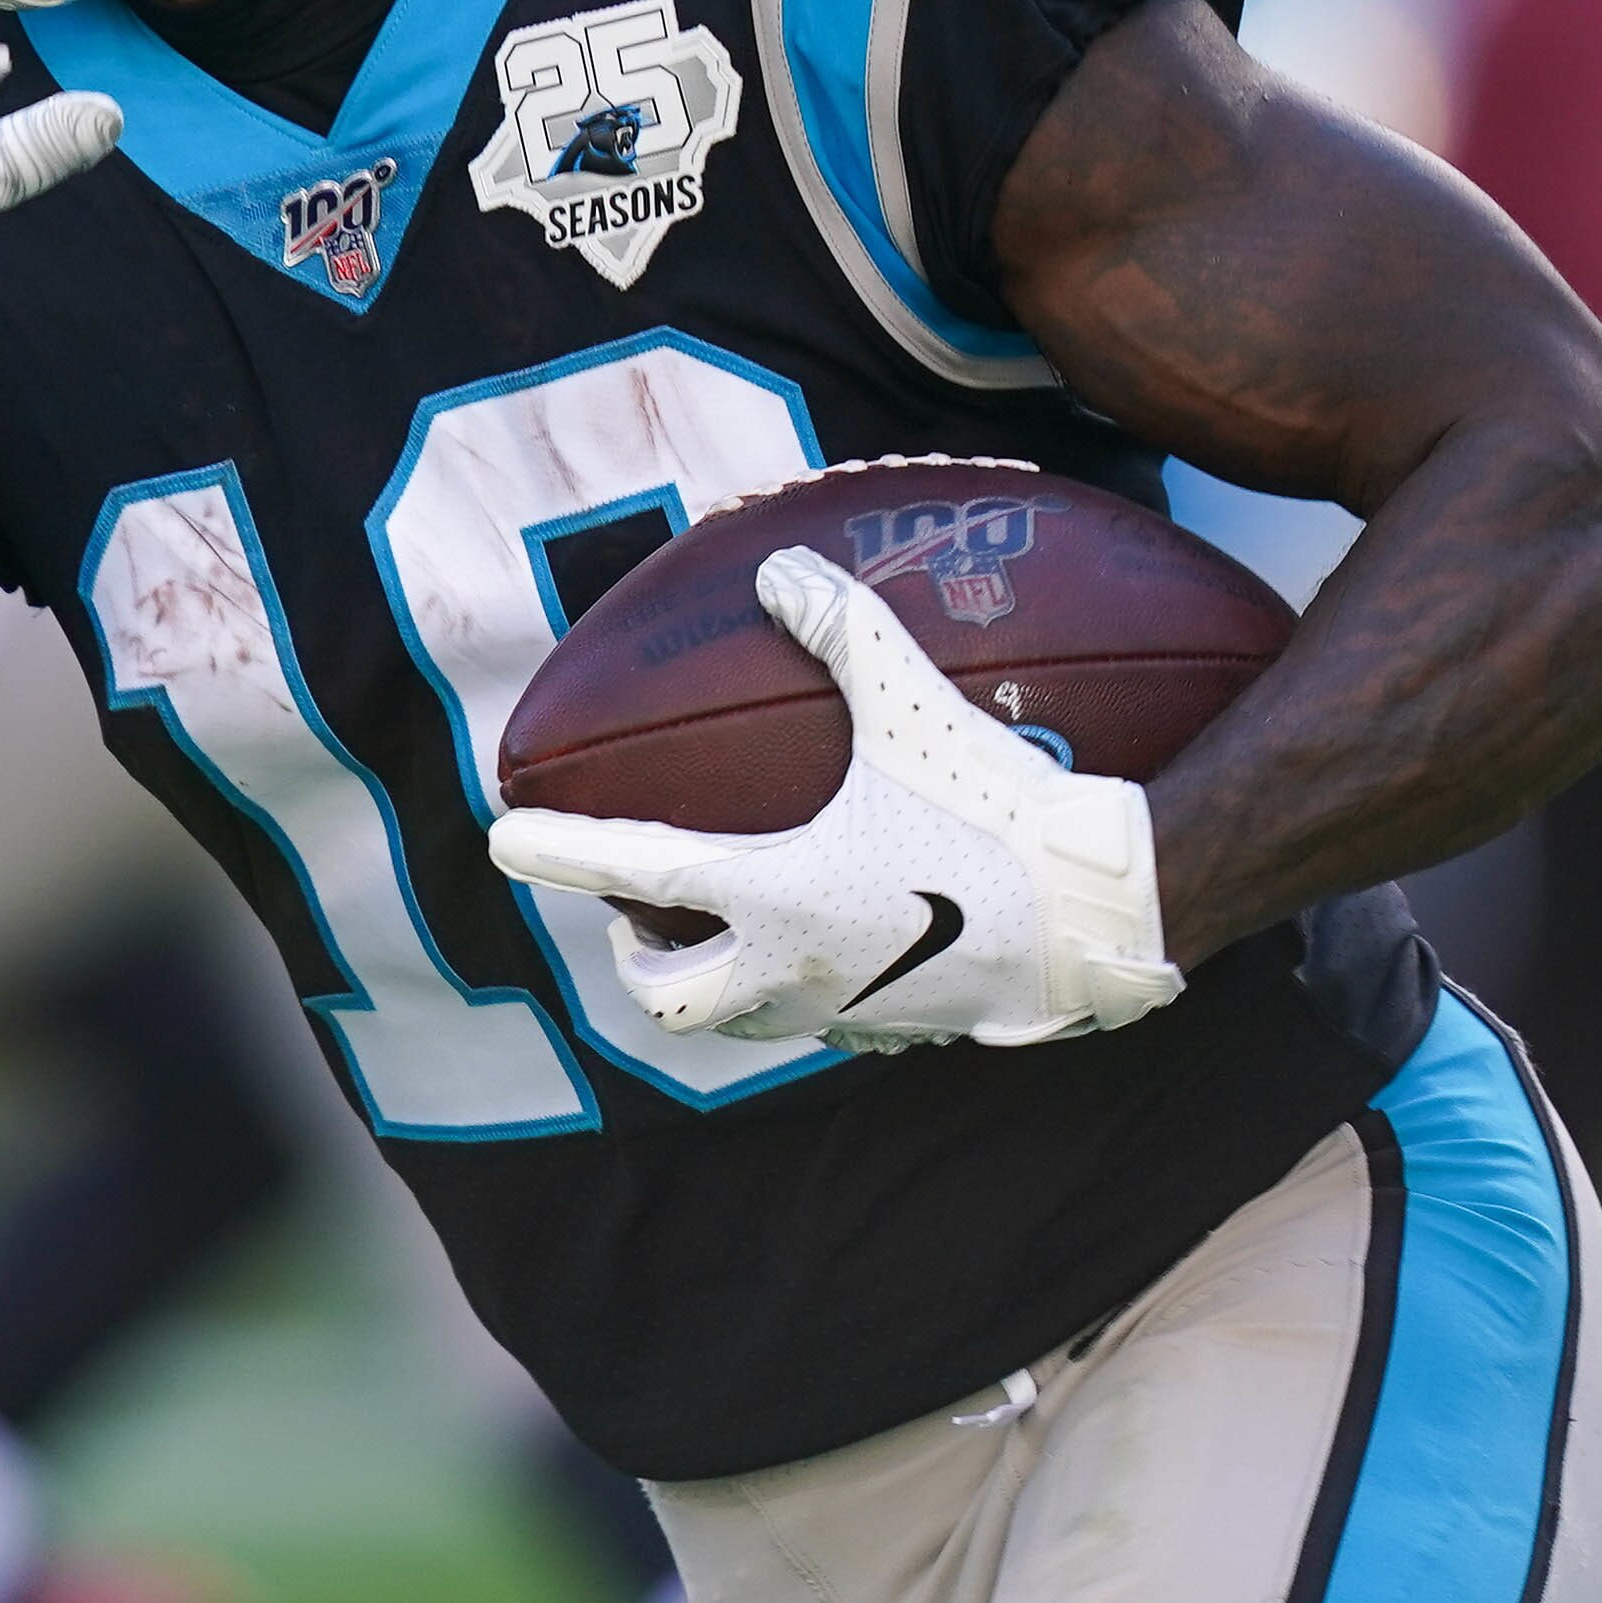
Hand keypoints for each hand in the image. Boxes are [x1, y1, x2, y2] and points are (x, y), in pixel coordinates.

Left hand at [486, 546, 1184, 1051]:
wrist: (1097, 915)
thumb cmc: (997, 811)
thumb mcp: (913, 704)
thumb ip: (843, 630)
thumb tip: (780, 568)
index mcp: (774, 892)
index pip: (637, 869)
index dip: (561, 852)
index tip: (504, 841)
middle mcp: (791, 969)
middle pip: (668, 999)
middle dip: (635, 961)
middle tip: (633, 918)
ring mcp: (843, 1014)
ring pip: (740, 1021)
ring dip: (714, 982)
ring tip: (725, 931)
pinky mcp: (898, 1035)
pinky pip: (817, 1024)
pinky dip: (797, 990)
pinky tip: (835, 942)